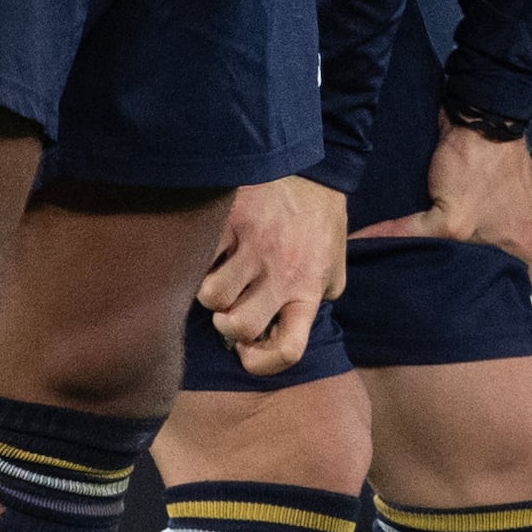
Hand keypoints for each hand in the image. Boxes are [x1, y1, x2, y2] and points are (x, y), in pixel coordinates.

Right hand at [199, 177, 347, 377]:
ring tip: (218, 275)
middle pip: (237, 326)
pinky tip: (211, 250)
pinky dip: (198, 259)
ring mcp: (255, 246)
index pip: (289, 350)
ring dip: (208, 291)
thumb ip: (316, 297)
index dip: (262, 363)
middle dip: (226, 324)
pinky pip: (201, 257)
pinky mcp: (232, 220)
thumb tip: (288, 327)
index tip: (248, 351)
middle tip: (229, 306)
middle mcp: (282, 273)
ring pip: (211, 296)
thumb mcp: (332, 265)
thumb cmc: (320, 222)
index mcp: (307, 290)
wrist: (314, 168)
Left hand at [383, 122, 531, 308]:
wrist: (485, 115)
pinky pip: (506, 219)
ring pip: (518, 245)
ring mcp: (528, 210)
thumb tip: (363, 250)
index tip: (499, 300)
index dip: (531, 302)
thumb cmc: (477, 171)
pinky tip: (459, 222)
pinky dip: (488, 224)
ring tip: (459, 257)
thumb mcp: (446, 218)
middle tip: (471, 285)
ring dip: (494, 251)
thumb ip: (411, 239)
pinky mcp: (516, 191)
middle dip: (506, 281)